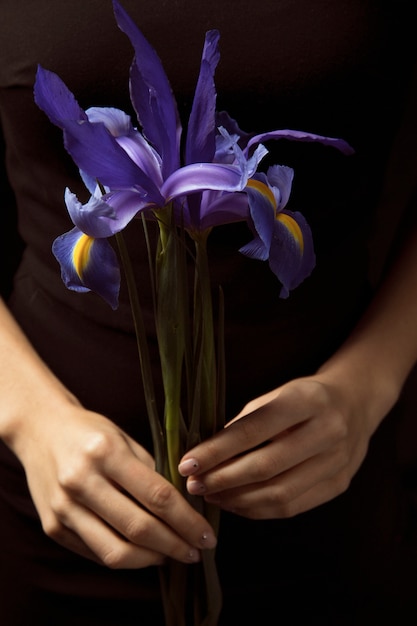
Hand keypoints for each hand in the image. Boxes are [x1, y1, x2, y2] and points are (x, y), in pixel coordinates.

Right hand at [17, 402, 216, 567]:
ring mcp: (63, 507)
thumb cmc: (89, 431)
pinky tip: (142, 552)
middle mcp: (82, 481)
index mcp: (106, 452)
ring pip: (116, 551)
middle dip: (175, 545)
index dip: (187, 521)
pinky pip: (95, 553)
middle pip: (139, 528)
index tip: (206, 535)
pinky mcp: (52, 526)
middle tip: (195, 551)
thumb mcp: (124, 439)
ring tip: (171, 555)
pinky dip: (124, 557)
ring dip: (151, 559)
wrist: (40, 430)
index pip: (157, 496)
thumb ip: (150, 472)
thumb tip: (182, 509)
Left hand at [178, 374, 381, 518]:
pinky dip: (257, 509)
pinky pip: (291, 507)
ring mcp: (337, 462)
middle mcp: (327, 431)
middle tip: (194, 485)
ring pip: (279, 494)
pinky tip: (235, 503)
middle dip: (223, 479)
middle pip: (266, 466)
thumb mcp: (275, 396)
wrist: (354, 404)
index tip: (187, 463)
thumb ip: (244, 424)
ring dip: (237, 500)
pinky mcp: (339, 485)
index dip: (217, 450)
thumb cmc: (303, 398)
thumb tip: (204, 457)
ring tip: (210, 496)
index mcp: (307, 400)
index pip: (254, 430)